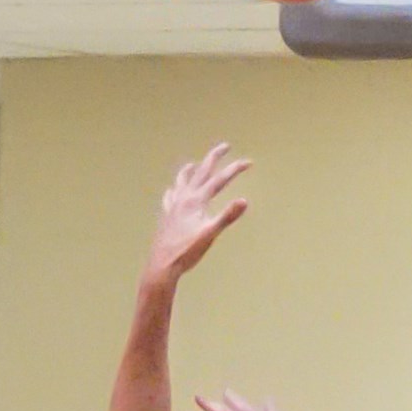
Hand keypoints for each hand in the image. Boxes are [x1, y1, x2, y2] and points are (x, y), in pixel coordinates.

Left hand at [145, 145, 249, 283]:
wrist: (162, 265)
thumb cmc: (187, 251)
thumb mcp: (210, 235)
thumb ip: (227, 216)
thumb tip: (244, 200)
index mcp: (196, 200)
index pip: (219, 179)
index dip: (235, 169)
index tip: (249, 162)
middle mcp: (183, 198)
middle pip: (201, 171)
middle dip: (214, 157)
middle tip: (225, 146)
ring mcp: (173, 205)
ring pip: (182, 180)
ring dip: (191, 170)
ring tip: (194, 164)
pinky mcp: (166, 215)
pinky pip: (170, 195)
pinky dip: (175, 188)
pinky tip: (174, 190)